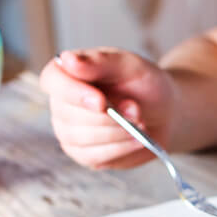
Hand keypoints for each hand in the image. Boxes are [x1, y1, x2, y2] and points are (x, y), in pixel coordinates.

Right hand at [39, 48, 175, 169]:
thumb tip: (68, 60)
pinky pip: (94, 156)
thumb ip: (99, 61)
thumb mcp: (129, 65)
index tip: (101, 102)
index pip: (52, 80)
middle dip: (110, 116)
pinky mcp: (83, 153)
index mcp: (68, 72)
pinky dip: (120, 148)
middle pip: (70, 115)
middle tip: (135, 109)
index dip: (72, 93)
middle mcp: (62, 102)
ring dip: (117, 132)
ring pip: (82, 138)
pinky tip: (136, 139)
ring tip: (140, 123)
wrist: (164, 112)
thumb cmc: (144, 84)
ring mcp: (69, 130)